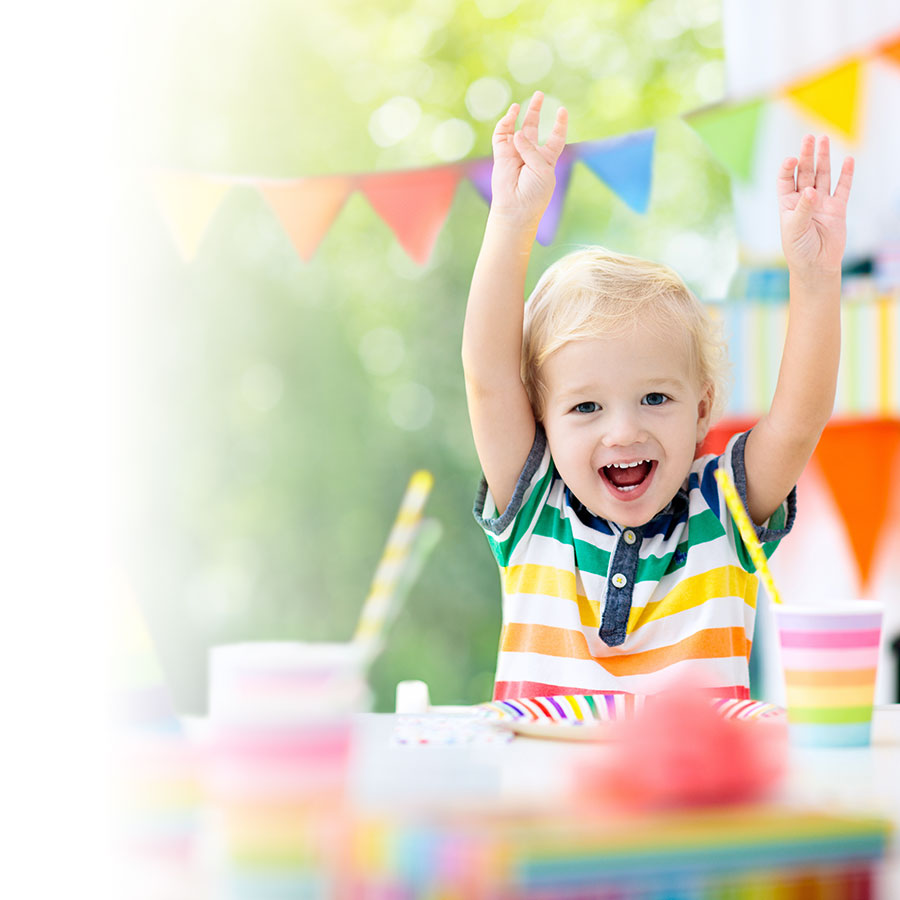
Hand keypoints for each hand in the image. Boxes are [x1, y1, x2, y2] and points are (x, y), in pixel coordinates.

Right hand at [489, 91, 567, 228]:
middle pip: (533, 128)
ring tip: (520, 103)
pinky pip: (502, 135)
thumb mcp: (542, 169)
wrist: (516, 207)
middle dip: (535, 111)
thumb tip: (517, 133)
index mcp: (546, 159)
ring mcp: (515, 153)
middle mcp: (530, 154)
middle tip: (539, 95)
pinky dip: (506, 124)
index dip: (559, 125)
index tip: (562, 111)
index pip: (555, 138)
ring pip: (517, 129)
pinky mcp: (501, 155)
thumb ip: (531, 149)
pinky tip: (511, 115)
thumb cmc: (534, 192)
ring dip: (519, 115)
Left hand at [777, 135, 853, 275]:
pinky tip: (848, 160)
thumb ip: (803, 209)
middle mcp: (804, 200)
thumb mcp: (795, 229)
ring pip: (823, 176)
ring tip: (824, 140)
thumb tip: (811, 190)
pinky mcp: (837, 209)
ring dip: (824, 159)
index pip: (786, 180)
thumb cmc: (799, 249)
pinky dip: (846, 175)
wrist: (816, 266)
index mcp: (788, 204)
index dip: (788, 168)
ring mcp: (821, 203)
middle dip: (807, 155)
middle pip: (805, 172)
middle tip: (809, 138)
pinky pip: (842, 188)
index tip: (792, 160)